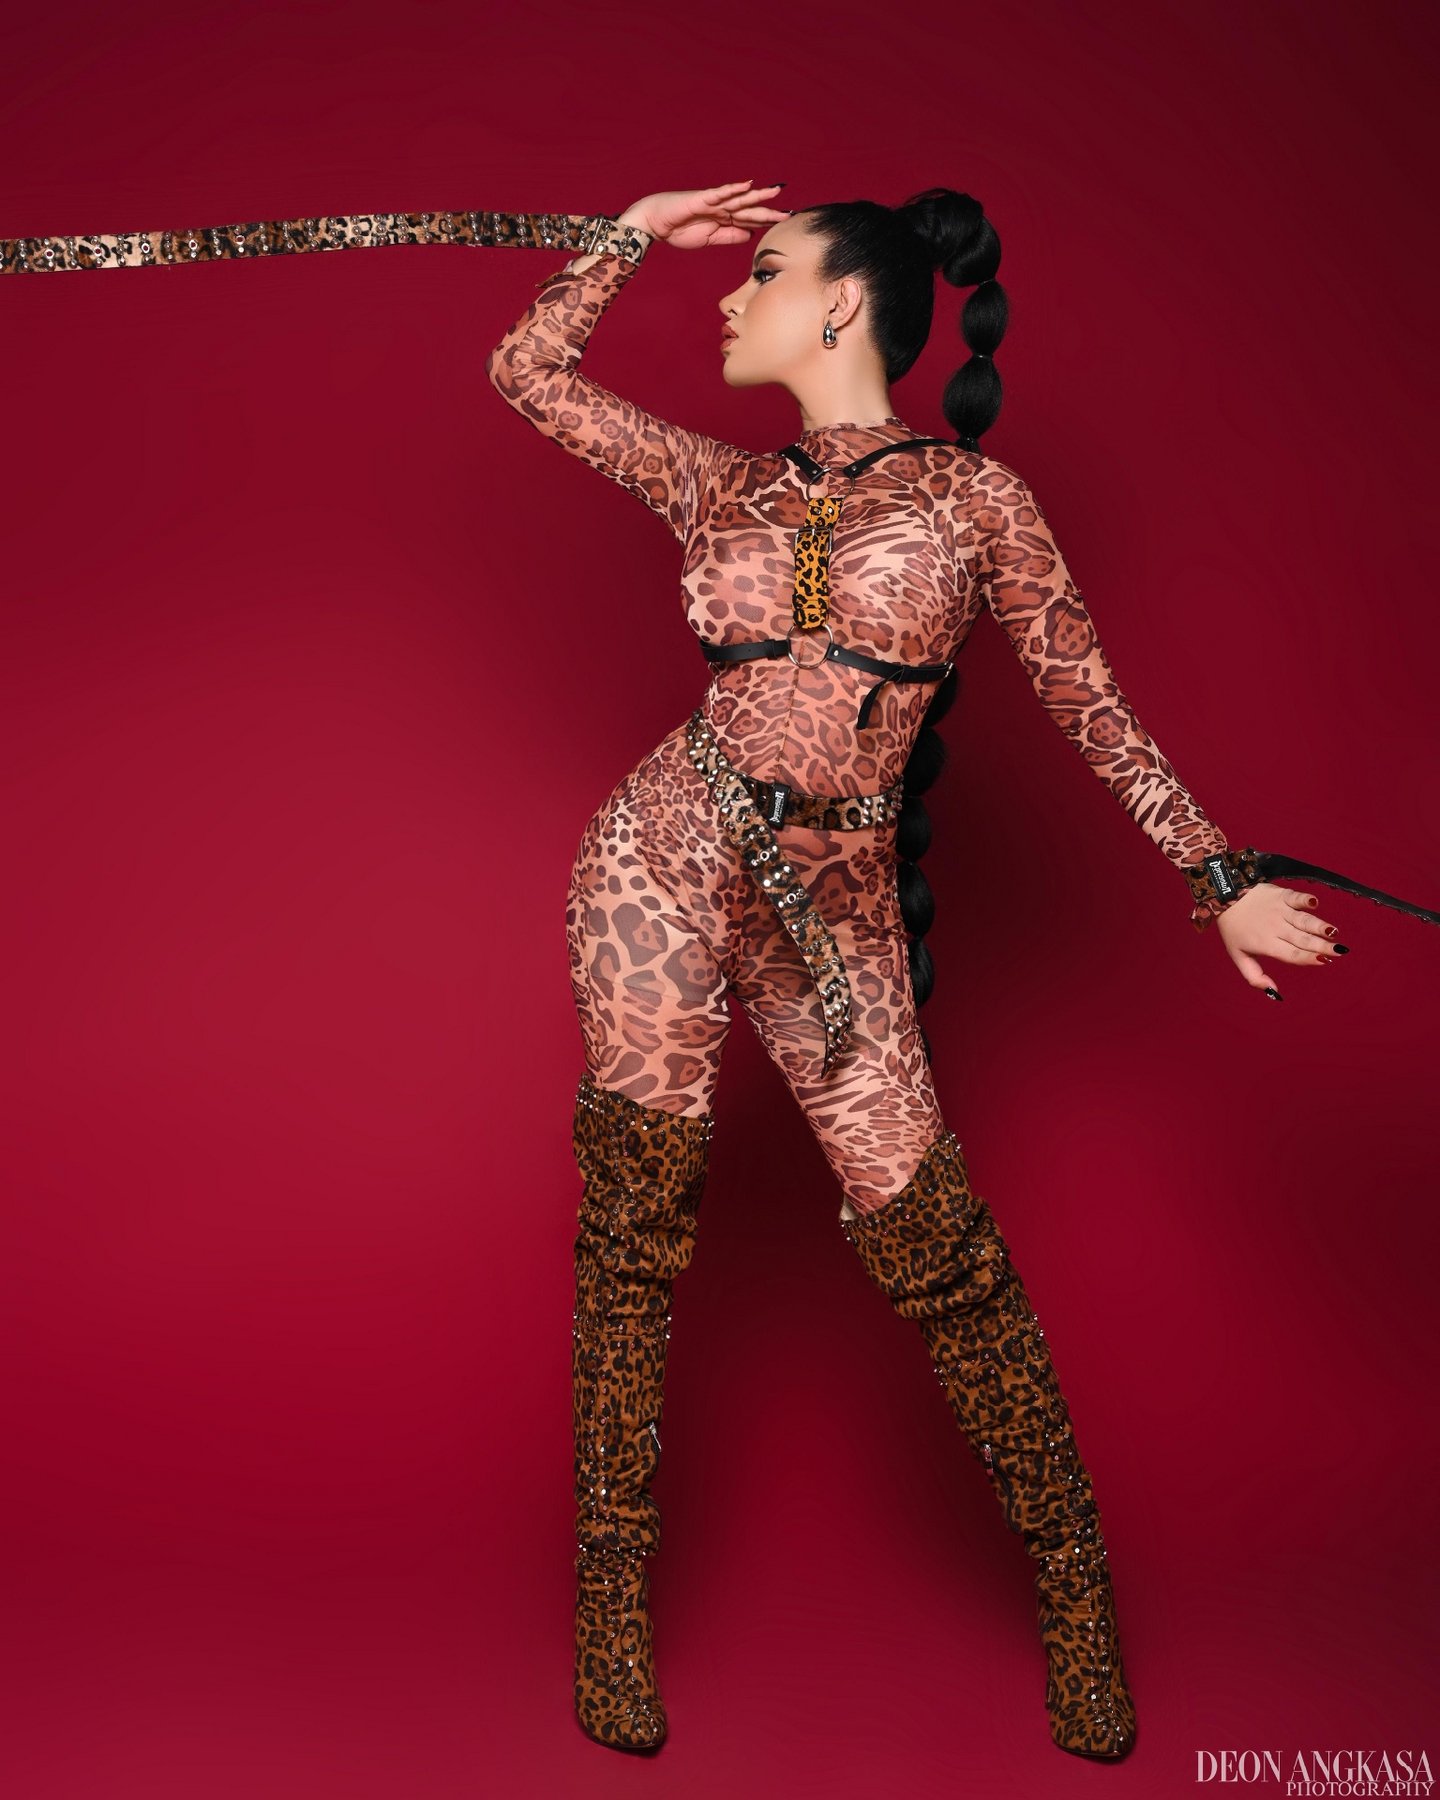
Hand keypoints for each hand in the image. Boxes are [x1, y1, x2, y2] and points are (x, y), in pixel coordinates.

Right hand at [619, 181, 788, 250]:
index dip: (767, 221)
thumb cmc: (679, 230)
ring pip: (740, 199)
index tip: (785, 223)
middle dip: (769, 211)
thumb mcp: (709, 240)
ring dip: (758, 195)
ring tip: (777, 191)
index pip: (750, 220)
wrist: (656, 224)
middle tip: (790, 212)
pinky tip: (747, 184)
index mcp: (724, 219)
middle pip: (750, 209)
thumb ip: (729, 236)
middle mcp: (722, 209)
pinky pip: (720, 193)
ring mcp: (713, 203)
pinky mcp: (701, 199)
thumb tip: (750, 234)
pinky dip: (733, 189)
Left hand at [1215, 882, 1347, 998]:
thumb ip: (1255, 977)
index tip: (1325, 961)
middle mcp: (1275, 928)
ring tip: (1334, 932)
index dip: (1308, 958)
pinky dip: (1305, 899)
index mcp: (1266, 944)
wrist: (1226, 898)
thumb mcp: (1238, 956)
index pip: (1292, 954)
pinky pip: (1296, 897)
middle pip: (1302, 939)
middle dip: (1322, 945)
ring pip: (1303, 920)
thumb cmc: (1234, 930)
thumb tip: (1274, 993)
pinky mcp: (1281, 895)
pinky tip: (1315, 903)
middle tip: (1340, 951)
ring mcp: (1279, 910)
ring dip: (1319, 926)